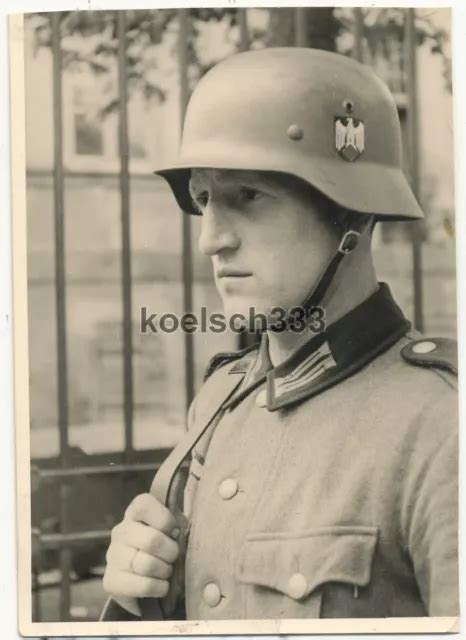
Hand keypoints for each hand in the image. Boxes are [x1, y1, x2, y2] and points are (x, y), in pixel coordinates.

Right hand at [103, 493, 179, 615]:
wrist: (145, 581)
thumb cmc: (164, 548)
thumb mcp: (173, 530)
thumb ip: (178, 524)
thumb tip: (178, 532)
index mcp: (134, 513)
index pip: (144, 505)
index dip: (165, 519)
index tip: (174, 532)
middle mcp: (120, 531)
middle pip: (152, 540)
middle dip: (171, 552)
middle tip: (173, 557)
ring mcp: (113, 556)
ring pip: (147, 565)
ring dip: (165, 571)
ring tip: (166, 571)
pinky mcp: (111, 581)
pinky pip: (143, 586)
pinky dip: (159, 588)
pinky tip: (161, 586)